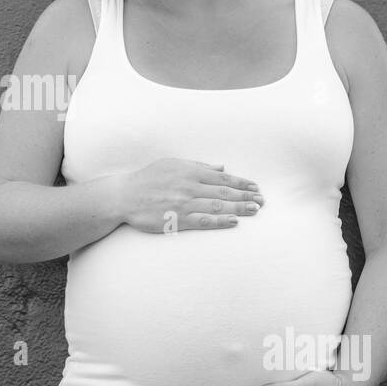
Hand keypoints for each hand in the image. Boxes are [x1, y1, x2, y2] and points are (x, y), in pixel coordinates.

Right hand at [117, 158, 263, 233]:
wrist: (124, 195)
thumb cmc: (147, 178)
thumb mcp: (172, 164)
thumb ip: (197, 166)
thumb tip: (220, 167)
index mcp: (189, 171)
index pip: (222, 177)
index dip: (241, 183)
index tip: (256, 187)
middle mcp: (189, 186)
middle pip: (225, 191)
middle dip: (246, 196)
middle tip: (262, 200)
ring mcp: (184, 203)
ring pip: (218, 205)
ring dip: (239, 208)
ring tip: (255, 210)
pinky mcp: (177, 219)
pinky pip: (203, 220)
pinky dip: (220, 220)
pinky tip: (234, 221)